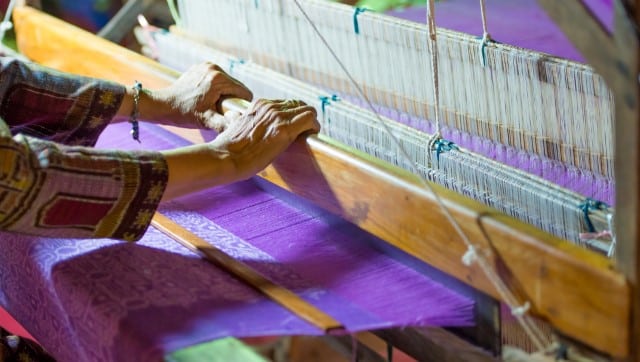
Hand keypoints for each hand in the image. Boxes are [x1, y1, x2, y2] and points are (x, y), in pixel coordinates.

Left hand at [142, 62, 252, 129]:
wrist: (163, 105)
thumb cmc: (184, 114)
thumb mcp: (206, 121)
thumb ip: (225, 123)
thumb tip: (239, 123)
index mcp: (218, 79)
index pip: (244, 92)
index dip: (241, 105)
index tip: (230, 113)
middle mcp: (214, 68)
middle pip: (236, 86)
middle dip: (232, 99)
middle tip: (218, 110)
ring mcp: (206, 66)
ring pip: (228, 82)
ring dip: (225, 94)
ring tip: (211, 104)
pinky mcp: (201, 67)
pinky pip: (217, 78)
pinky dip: (216, 88)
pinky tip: (205, 97)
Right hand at [160, 99, 319, 199]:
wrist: (226, 157)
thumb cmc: (228, 149)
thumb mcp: (236, 126)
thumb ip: (243, 121)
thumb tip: (237, 120)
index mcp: (259, 105)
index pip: (285, 103)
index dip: (294, 115)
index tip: (295, 126)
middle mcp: (269, 107)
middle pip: (298, 104)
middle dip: (305, 117)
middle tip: (306, 131)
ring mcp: (278, 116)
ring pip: (307, 110)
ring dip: (311, 122)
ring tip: (310, 134)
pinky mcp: (285, 129)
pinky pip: (310, 119)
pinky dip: (314, 126)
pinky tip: (312, 136)